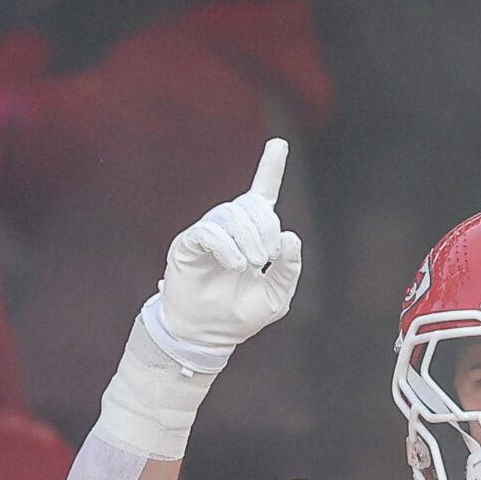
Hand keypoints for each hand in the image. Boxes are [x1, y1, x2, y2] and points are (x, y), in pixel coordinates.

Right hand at [153, 139, 302, 359]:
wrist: (206, 335)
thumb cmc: (239, 316)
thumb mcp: (275, 299)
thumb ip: (289, 271)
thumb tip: (291, 236)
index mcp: (253, 236)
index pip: (263, 195)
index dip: (271, 168)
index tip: (280, 144)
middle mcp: (231, 228)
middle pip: (251, 205)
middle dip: (265, 227)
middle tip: (267, 257)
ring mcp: (209, 233)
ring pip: (231, 214)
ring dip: (248, 238)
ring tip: (251, 264)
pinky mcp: (190, 243)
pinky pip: (210, 231)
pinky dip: (226, 246)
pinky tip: (235, 265)